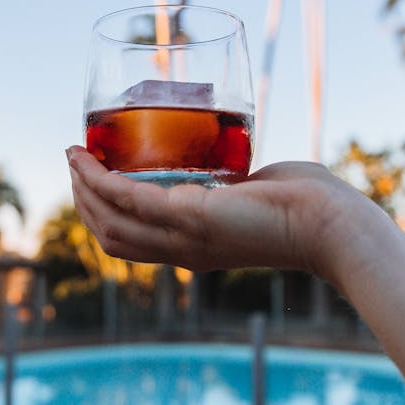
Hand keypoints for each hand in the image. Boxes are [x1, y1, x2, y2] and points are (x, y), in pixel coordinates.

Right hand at [66, 145, 384, 285]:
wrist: (329, 222)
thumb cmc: (306, 205)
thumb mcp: (254, 198)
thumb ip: (234, 187)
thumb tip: (230, 168)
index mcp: (194, 250)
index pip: (133, 243)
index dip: (103, 215)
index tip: (91, 181)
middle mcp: (183, 250)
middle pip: (111, 234)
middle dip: (84, 199)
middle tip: (75, 162)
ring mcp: (183, 236)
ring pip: (110, 220)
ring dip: (83, 187)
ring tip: (75, 154)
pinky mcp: (190, 215)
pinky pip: (128, 198)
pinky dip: (100, 178)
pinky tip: (88, 159)